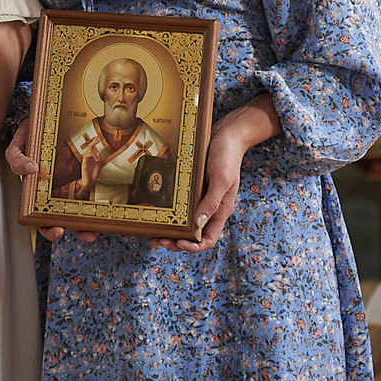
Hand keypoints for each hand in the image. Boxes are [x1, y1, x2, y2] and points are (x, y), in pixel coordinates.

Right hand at [7, 126, 94, 242]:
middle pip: (65, 219)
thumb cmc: (30, 133)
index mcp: (36, 192)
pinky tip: (108, 208)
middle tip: (89, 234)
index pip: (40, 218)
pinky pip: (91, 190)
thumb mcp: (19, 143)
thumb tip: (30, 169)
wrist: (45, 116)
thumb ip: (17, 158)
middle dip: (78, 231)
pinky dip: (98, 202)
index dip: (48, 229)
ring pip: (80, 210)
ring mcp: (68, 184)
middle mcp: (53, 192)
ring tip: (100, 227)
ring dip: (91, 222)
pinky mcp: (82, 173)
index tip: (58, 229)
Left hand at [155, 98, 274, 252]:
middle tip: (156, 241)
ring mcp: (200, 199)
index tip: (178, 242)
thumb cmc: (227, 155)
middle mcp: (209, 208)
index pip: (208, 239)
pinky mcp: (192, 189)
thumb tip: (198, 224)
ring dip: (170, 231)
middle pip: (193, 235)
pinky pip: (180, 206)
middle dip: (175, 242)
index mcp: (221, 210)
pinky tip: (157, 212)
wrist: (226, 133)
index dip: (194, 247)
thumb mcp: (222, 179)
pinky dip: (169, 213)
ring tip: (153, 233)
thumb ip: (212, 202)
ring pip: (184, 223)